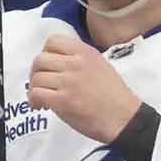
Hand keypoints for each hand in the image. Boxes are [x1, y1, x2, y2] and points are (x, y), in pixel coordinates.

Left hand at [27, 34, 142, 143]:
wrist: (126, 120)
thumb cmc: (114, 95)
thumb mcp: (100, 65)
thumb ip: (79, 58)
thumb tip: (55, 61)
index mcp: (85, 52)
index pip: (53, 41)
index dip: (45, 52)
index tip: (48, 65)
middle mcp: (75, 63)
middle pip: (40, 59)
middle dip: (36, 72)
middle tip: (41, 83)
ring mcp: (68, 82)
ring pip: (36, 78)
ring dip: (34, 88)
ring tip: (41, 97)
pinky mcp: (63, 100)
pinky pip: (37, 94)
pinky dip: (34, 100)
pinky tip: (40, 106)